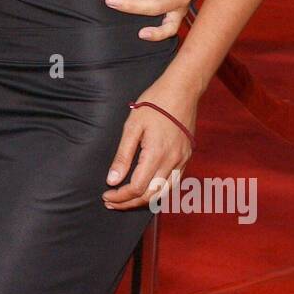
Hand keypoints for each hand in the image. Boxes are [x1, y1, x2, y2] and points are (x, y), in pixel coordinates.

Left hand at [102, 81, 198, 209]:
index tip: (106, 195)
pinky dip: (158, 192)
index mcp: (156, 154)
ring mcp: (182, 161)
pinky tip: (146, 190)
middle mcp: (172, 162)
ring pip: (164, 193)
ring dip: (144, 202)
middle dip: (129, 203)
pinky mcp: (186, 158)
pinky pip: (173, 183)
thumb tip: (112, 180)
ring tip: (126, 201)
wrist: (182, 90)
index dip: (120, 196)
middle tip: (111, 202)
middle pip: (150, 196)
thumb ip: (123, 156)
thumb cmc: (154, 104)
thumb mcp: (132, 127)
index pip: (137, 188)